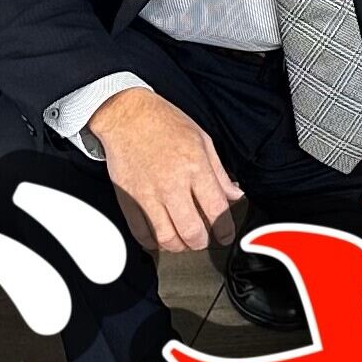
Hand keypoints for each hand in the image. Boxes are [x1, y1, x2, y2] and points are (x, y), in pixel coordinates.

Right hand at [86, 85, 238, 253]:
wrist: (127, 115)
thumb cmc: (164, 123)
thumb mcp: (202, 140)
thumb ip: (220, 173)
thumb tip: (234, 195)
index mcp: (194, 167)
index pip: (216, 210)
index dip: (225, 229)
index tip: (226, 235)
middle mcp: (172, 184)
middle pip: (192, 231)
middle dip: (202, 242)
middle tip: (204, 239)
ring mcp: (148, 194)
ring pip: (166, 238)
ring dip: (179, 246)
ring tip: (184, 240)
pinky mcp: (128, 199)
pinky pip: (141, 233)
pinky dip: (153, 242)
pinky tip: (161, 237)